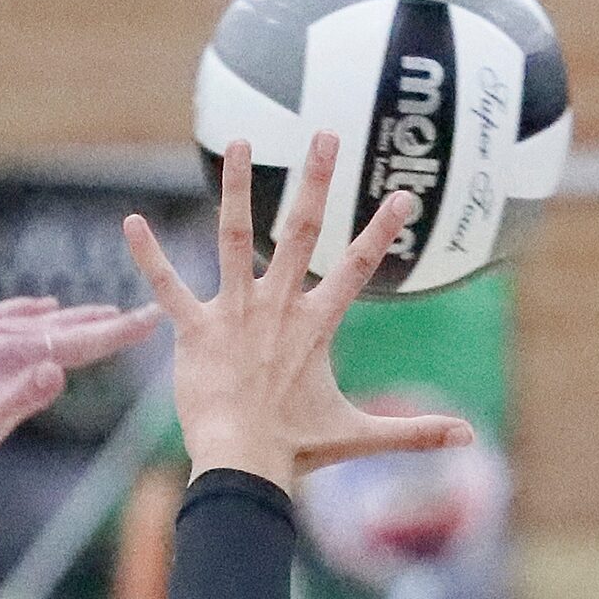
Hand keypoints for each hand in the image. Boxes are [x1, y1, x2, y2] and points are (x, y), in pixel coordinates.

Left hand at [0, 296, 158, 494]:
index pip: (76, 341)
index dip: (119, 333)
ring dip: (70, 316)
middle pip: (61, 325)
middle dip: (103, 322)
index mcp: (6, 356)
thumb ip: (19, 399)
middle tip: (141, 314)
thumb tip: (58, 370)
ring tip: (99, 313)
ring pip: (33, 319)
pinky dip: (29, 312)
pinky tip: (37, 310)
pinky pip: (3, 316)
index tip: (155, 318)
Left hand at [122, 132, 471, 490]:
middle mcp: (277, 307)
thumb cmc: (296, 450)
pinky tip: (129, 223)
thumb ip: (414, 432)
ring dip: (238, 187)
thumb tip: (469, 437)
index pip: (356, 267)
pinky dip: (148, 256)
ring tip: (241, 142)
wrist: (242, 463)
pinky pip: (167, 286)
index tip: (403, 195)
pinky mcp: (194, 330)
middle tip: (327, 135)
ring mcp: (234, 313)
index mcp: (316, 325)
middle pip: (301, 231)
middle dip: (317, 180)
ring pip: (236, 237)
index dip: (382, 231)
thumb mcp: (359, 435)